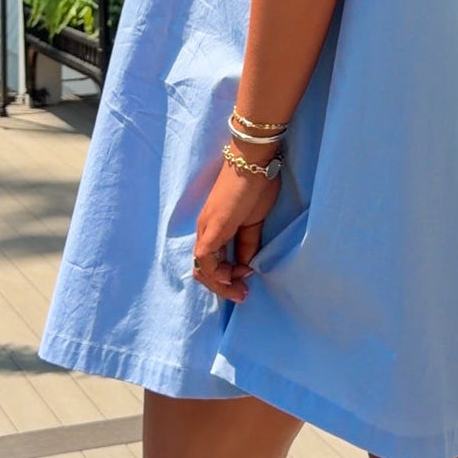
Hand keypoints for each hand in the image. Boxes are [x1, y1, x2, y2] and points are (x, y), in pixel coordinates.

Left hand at [193, 160, 280, 302]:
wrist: (254, 162)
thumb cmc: (255, 186)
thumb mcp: (254, 222)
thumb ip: (249, 244)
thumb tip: (246, 267)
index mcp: (214, 229)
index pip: (210, 263)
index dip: (226, 278)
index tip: (247, 282)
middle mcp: (205, 230)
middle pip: (203, 270)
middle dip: (223, 288)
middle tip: (243, 295)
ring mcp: (207, 228)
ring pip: (202, 268)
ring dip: (221, 285)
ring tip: (241, 290)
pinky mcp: (213, 227)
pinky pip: (205, 258)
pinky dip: (217, 273)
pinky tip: (233, 277)